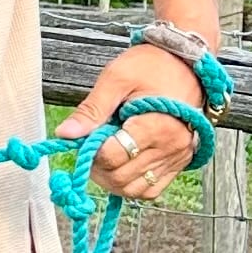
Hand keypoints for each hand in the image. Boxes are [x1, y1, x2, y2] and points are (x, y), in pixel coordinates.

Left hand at [60, 43, 203, 200]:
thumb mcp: (116, 78)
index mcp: (157, 126)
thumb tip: (66, 134)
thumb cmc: (152, 66)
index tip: (86, 136)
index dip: (91, 150)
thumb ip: (91, 110)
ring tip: (105, 155)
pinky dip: (132, 184)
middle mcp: (171, 148)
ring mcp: (177, 158)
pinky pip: (152, 189)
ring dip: (111, 179)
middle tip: (92, 145)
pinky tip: (122, 164)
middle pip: (121, 177)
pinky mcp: (179, 162)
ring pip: (134, 190)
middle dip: (97, 166)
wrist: (185, 62)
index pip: (112, 157)